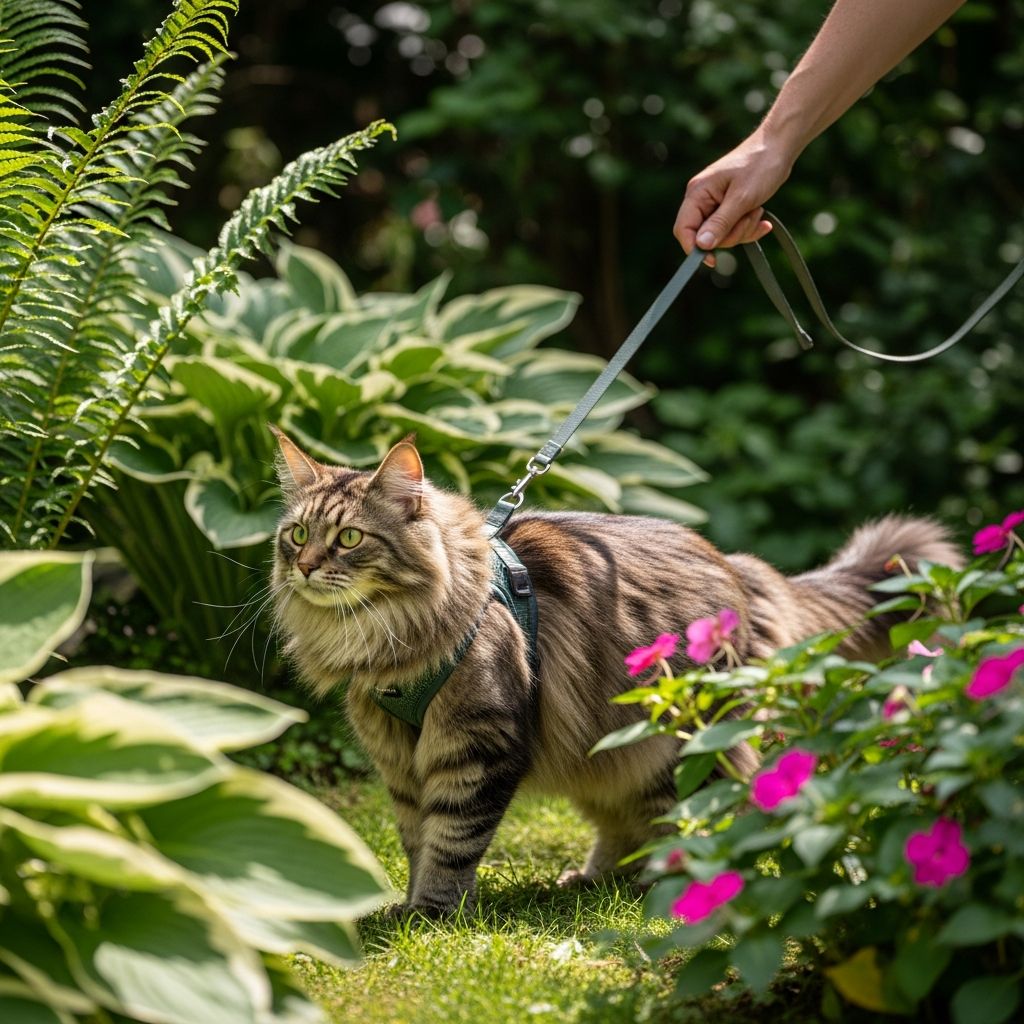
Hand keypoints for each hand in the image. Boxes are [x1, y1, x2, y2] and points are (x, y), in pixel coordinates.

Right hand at [673, 131, 793, 266]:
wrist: (779, 147)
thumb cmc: (760, 166)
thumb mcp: (742, 198)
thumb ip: (720, 223)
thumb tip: (701, 246)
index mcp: (697, 193)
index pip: (683, 229)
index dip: (694, 248)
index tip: (712, 260)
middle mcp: (702, 199)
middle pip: (705, 236)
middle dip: (731, 234)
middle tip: (750, 217)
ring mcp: (714, 203)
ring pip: (722, 235)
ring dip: (743, 229)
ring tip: (757, 211)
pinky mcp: (728, 207)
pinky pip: (733, 229)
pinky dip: (748, 227)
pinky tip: (762, 219)